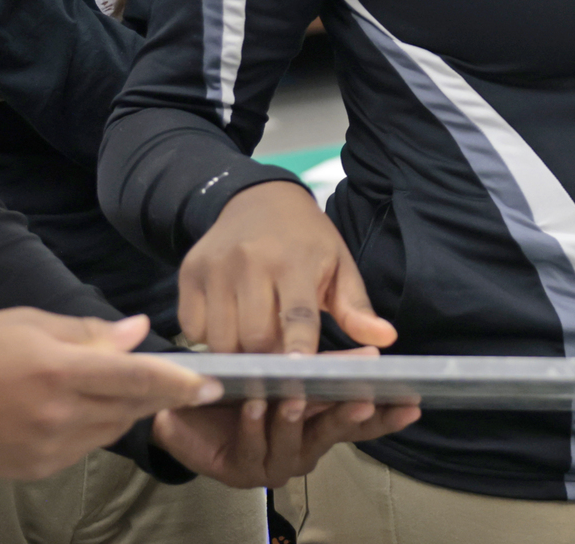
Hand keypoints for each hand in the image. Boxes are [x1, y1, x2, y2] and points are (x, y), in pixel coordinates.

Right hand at [0, 309, 219, 480]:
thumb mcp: (27, 322)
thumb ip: (88, 332)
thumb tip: (137, 332)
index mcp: (57, 370)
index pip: (135, 378)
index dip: (178, 382)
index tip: (211, 383)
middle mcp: (57, 414)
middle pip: (130, 408)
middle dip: (159, 394)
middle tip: (180, 381)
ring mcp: (46, 449)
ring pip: (110, 430)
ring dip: (123, 409)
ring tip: (110, 385)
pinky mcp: (35, 470)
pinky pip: (83, 448)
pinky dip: (92, 428)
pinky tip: (74, 408)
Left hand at [150, 357, 420, 487]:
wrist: (187, 406)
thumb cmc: (243, 385)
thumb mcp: (290, 367)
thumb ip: (328, 363)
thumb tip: (376, 347)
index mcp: (319, 421)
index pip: (360, 421)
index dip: (385, 414)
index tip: (411, 403)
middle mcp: (304, 446)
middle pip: (334, 436)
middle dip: (348, 419)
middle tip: (362, 402)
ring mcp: (274, 462)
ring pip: (292, 445)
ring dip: (292, 422)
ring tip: (293, 398)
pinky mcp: (241, 470)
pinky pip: (251, 450)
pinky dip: (253, 429)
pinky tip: (254, 407)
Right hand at [181, 180, 397, 353]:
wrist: (259, 198)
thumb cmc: (306, 240)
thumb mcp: (339, 265)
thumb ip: (357, 307)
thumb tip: (386, 339)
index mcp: (293, 260)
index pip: (297, 317)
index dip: (300, 350)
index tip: (302, 376)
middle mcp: (249, 262)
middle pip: (255, 337)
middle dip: (268, 359)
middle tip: (279, 361)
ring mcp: (215, 267)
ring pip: (221, 339)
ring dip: (238, 353)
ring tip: (255, 344)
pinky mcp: (188, 273)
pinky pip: (194, 328)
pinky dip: (210, 338)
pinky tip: (230, 326)